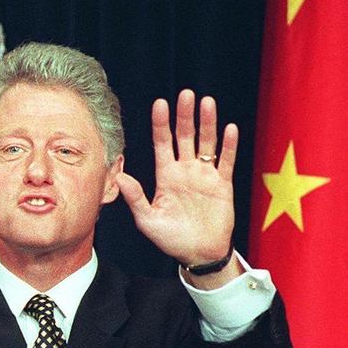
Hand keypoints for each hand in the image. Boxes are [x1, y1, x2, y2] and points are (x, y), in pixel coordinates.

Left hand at [116, 90, 238, 272]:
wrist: (198, 253)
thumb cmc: (170, 239)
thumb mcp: (148, 219)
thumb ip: (135, 197)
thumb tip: (119, 176)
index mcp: (166, 176)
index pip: (162, 143)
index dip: (161, 124)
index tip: (159, 104)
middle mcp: (184, 171)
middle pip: (184, 137)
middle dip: (184, 116)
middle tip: (185, 94)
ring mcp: (204, 176)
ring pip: (206, 143)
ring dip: (207, 123)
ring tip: (206, 102)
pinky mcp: (222, 185)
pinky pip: (226, 161)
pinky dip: (228, 146)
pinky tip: (229, 128)